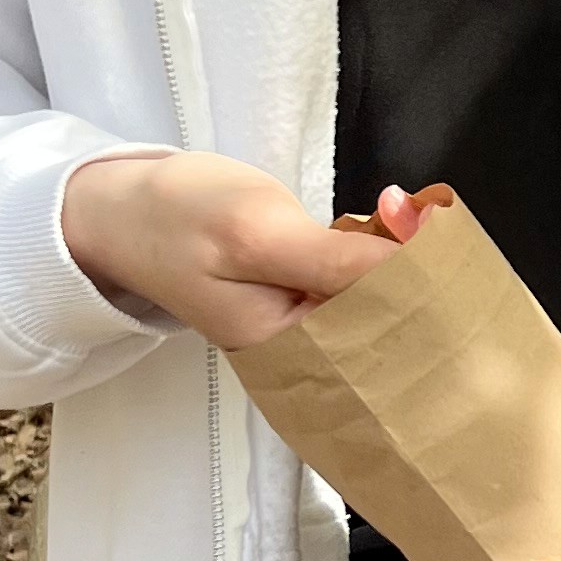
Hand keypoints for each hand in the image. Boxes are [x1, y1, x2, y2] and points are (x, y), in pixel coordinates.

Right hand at [63, 152, 413, 351]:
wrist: (120, 208)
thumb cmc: (176, 222)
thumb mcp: (256, 235)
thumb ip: (336, 260)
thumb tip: (418, 265)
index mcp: (294, 352)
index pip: (386, 331)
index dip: (425, 284)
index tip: (440, 231)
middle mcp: (309, 347)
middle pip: (396, 319)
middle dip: (424, 269)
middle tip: (426, 210)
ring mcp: (311, 318)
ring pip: (386, 294)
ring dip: (407, 252)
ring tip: (411, 209)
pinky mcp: (310, 288)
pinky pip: (364, 276)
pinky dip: (384, 246)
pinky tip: (393, 218)